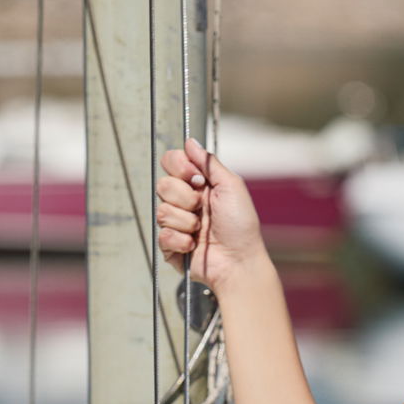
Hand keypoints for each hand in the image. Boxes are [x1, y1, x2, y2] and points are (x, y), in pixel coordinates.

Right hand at [156, 135, 264, 289]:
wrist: (240, 262)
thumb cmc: (241, 227)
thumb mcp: (232, 187)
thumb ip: (210, 163)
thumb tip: (190, 142)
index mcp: (197, 185)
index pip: (171, 162)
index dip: (179, 167)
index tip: (197, 179)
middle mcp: (185, 202)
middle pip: (162, 185)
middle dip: (184, 197)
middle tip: (202, 207)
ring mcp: (177, 224)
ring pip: (161, 210)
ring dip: (186, 221)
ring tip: (202, 230)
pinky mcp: (171, 245)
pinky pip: (162, 234)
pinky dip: (181, 240)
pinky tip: (195, 245)